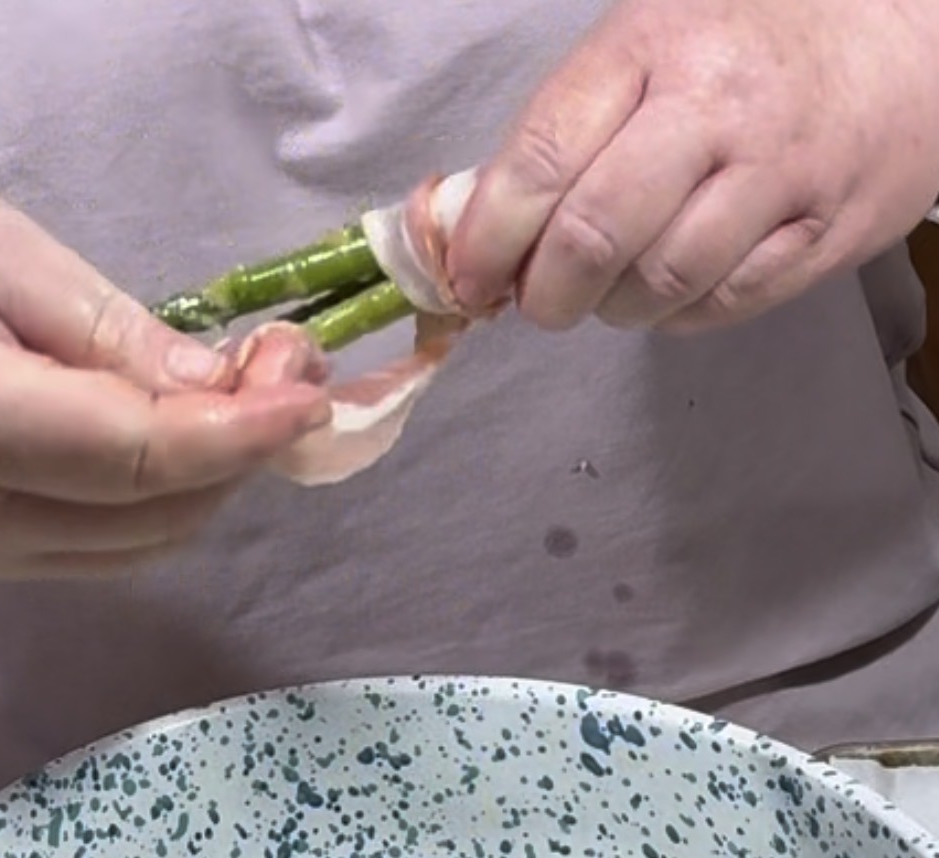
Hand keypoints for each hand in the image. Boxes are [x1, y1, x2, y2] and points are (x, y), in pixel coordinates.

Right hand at [0, 174, 328, 578]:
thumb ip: (98, 323)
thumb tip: (212, 382)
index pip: (135, 453)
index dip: (239, 433)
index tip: (309, 393)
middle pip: (158, 509)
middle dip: (245, 447)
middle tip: (284, 362)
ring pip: (149, 542)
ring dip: (217, 477)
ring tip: (241, 391)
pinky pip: (116, 547)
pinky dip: (172, 500)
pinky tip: (185, 436)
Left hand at [446, 0, 938, 333]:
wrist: (904, 37)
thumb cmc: (746, 48)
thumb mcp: (646, 48)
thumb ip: (562, 132)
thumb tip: (472, 229)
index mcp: (651, 46)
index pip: (541, 159)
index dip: (488, 239)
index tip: (467, 279)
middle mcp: (715, 106)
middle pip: (594, 236)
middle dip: (545, 293)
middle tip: (538, 303)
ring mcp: (777, 172)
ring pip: (659, 283)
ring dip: (614, 309)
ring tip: (611, 290)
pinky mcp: (822, 231)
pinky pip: (722, 305)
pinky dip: (679, 315)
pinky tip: (674, 287)